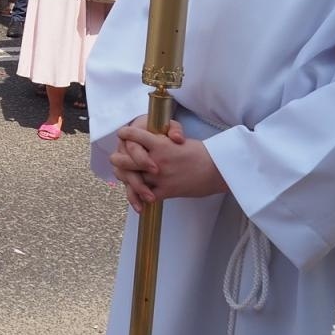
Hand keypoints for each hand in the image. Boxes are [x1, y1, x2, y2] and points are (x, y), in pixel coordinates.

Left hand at [110, 120, 224, 211]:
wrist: (218, 170)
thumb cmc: (201, 153)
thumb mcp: (179, 141)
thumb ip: (160, 141)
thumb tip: (147, 139)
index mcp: (160, 144)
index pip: (135, 136)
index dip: (126, 134)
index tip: (122, 134)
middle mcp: (157, 160)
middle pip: (126, 160)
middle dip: (118, 159)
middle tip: (115, 158)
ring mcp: (160, 177)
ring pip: (133, 179)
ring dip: (126, 179)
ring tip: (122, 175)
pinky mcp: (167, 191)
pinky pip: (147, 197)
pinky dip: (140, 199)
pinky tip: (137, 200)